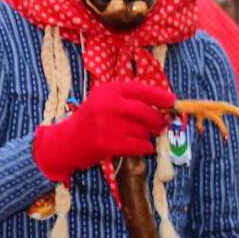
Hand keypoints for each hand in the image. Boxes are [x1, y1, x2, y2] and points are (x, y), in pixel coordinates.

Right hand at [33, 80, 174, 182]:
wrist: (66, 142)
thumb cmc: (90, 121)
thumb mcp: (103, 101)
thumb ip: (127, 100)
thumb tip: (161, 105)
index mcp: (108, 91)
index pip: (140, 89)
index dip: (159, 96)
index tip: (172, 101)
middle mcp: (107, 104)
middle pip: (144, 111)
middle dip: (157, 120)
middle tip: (160, 125)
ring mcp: (107, 124)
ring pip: (142, 130)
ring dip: (146, 136)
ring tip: (139, 138)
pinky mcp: (107, 143)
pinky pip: (138, 145)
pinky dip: (144, 148)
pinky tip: (142, 148)